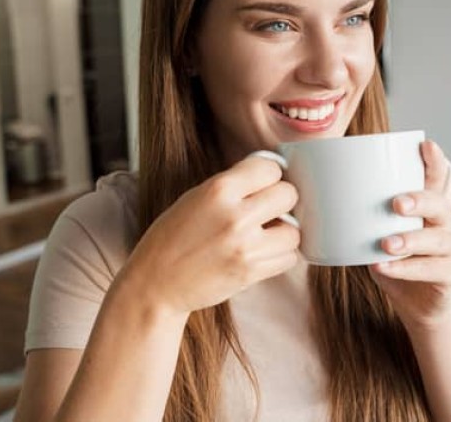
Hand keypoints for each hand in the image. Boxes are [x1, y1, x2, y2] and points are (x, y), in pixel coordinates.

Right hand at [118, 155, 299, 316]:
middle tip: (267, 209)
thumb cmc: (174, 235)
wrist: (156, 282)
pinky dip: (280, 256)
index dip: (270, 175)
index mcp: (219, 189)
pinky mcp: (251, 273)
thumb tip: (272, 174)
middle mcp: (235, 216)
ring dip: (284, 232)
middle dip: (281, 200)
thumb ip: (233, 185)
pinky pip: (289, 259)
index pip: (270, 168)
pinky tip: (262, 253)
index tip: (263, 183)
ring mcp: (245, 247)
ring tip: (265, 234)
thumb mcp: (197, 196)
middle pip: (288, 194)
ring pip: (294, 231)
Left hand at [370, 140, 450, 330]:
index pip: (434, 179)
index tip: (426, 146)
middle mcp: (443, 224)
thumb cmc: (392, 261)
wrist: (415, 307)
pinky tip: (382, 267)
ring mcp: (450, 251)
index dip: (433, 162)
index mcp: (425, 208)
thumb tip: (314, 193)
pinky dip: (406, 269)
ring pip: (439, 239)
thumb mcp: (374, 235)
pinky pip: (432, 270)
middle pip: (439, 204)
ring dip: (411, 239)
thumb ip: (359, 216)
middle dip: (419, 200)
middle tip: (396, 203)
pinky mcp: (450, 277)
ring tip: (386, 243)